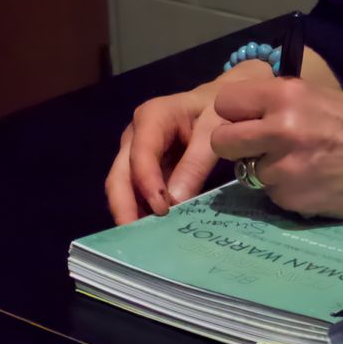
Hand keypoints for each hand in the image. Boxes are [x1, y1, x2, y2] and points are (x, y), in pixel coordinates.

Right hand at [104, 59, 272, 224]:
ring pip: (123, 187)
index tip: (162, 211)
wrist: (222, 101)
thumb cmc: (219, 110)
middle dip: (124, 207)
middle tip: (136, 240)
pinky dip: (142, 212)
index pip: (141, 155)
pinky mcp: (145, 169)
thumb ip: (196, 162)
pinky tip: (153, 233)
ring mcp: (137, 153)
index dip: (147, 184)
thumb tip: (176, 201)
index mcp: (152, 117)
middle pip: (119, 175)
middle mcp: (136, 136)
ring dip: (131, 213)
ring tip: (144, 242)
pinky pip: (137, 193)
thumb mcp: (215, 129)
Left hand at [208, 80, 342, 219]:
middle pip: (223, 141)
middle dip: (236, 147)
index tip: (247, 121)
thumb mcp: (319, 98)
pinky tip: (315, 183)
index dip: (235, 114)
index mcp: (285, 95)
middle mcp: (279, 128)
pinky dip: (288, 192)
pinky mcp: (294, 198)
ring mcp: (285, 167)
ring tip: (303, 165)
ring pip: (248, 172)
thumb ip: (278, 105)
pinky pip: (273, 195)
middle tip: (258, 149)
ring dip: (267, 172)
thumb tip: (242, 113)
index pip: (226, 103)